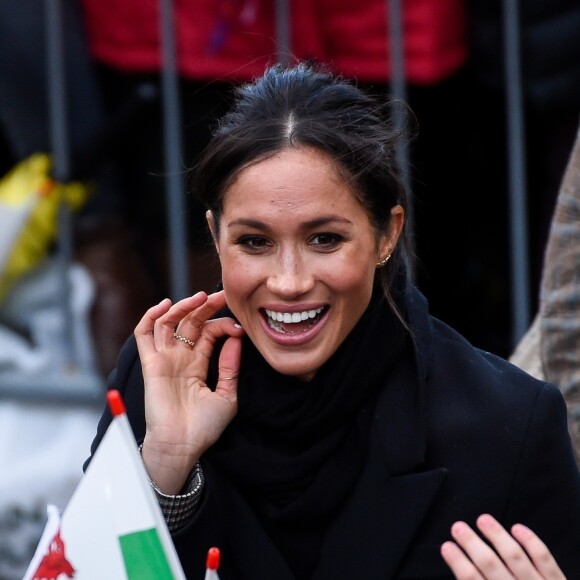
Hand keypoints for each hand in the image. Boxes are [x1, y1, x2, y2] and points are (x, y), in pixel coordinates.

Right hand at [134, 290, 244, 492]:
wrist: (182, 446)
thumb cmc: (204, 427)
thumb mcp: (227, 395)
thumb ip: (230, 367)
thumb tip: (236, 339)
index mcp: (198, 364)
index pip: (209, 333)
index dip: (223, 325)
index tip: (239, 326)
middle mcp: (180, 358)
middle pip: (190, 323)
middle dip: (205, 307)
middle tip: (220, 295)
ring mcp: (164, 359)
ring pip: (168, 322)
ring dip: (182, 306)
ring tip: (199, 297)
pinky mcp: (150, 364)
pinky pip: (144, 334)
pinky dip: (151, 316)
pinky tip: (165, 305)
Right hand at [441, 514, 565, 578]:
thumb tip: (461, 575)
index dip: (458, 563)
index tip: (447, 547)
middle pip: (490, 565)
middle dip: (472, 544)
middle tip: (458, 527)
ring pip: (515, 557)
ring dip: (497, 536)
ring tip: (483, 520)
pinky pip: (545, 559)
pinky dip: (532, 542)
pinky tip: (517, 528)